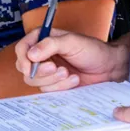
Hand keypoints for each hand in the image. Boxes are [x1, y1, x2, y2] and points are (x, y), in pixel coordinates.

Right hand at [15, 28, 129, 91]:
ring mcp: (46, 71)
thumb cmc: (92, 50)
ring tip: (68, 73)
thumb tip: (31, 54)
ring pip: (34, 81)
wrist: (107, 68)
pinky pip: (46, 90)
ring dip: (52, 79)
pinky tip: (73, 80)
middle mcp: (41, 56)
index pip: (22, 49)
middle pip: (24, 68)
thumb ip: (50, 45)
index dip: (24, 59)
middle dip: (40, 72)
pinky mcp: (52, 84)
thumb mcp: (72, 41)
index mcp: (42, 40)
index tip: (31, 67)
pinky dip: (60, 86)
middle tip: (56, 68)